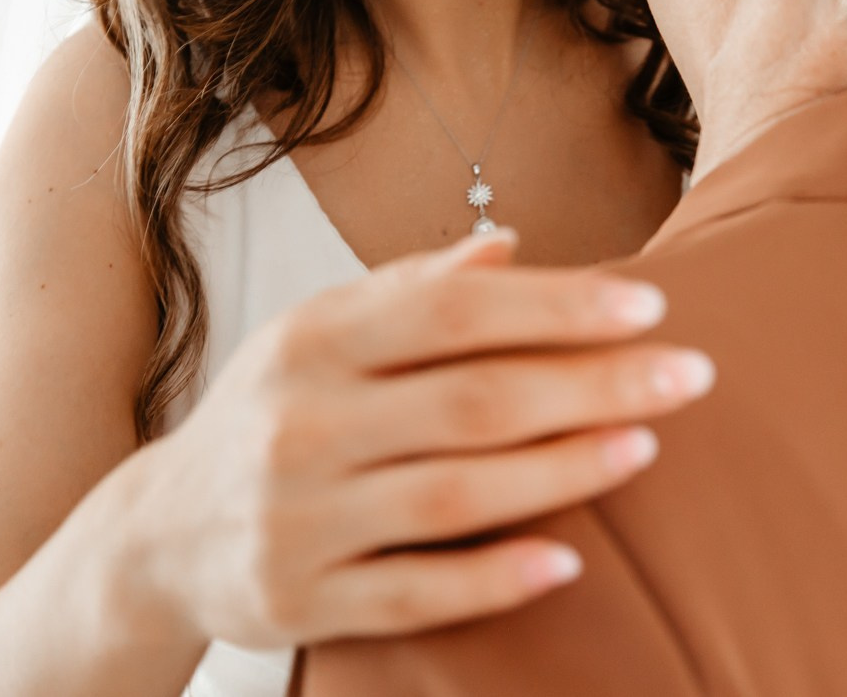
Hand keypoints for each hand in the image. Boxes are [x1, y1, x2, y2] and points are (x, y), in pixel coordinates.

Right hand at [119, 228, 716, 649]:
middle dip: (591, 383)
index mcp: (315, 340)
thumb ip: (413, 290)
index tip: (650, 301)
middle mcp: (303, 424)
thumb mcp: (322, 333)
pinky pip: (416, 592)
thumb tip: (512, 245)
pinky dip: (494, 577)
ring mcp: (301, 518)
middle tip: (690, 372)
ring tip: (646, 447)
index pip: (454, 310)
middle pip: (472, 399)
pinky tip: (567, 561)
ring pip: (454, 495)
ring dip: (561, 472)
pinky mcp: (304, 601)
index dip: (556, 303)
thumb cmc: (271, 415)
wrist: (156, 537)